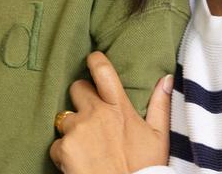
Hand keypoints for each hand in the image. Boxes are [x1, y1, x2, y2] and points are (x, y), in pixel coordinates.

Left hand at [49, 51, 172, 172]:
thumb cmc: (144, 168)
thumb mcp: (159, 138)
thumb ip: (160, 106)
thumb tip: (166, 79)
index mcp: (119, 108)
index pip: (103, 71)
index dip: (95, 61)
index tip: (92, 59)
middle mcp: (96, 113)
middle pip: (76, 88)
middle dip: (81, 99)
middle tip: (90, 119)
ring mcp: (78, 129)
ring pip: (64, 118)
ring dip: (72, 130)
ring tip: (87, 149)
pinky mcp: (64, 147)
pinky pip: (56, 144)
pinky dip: (63, 153)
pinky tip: (79, 163)